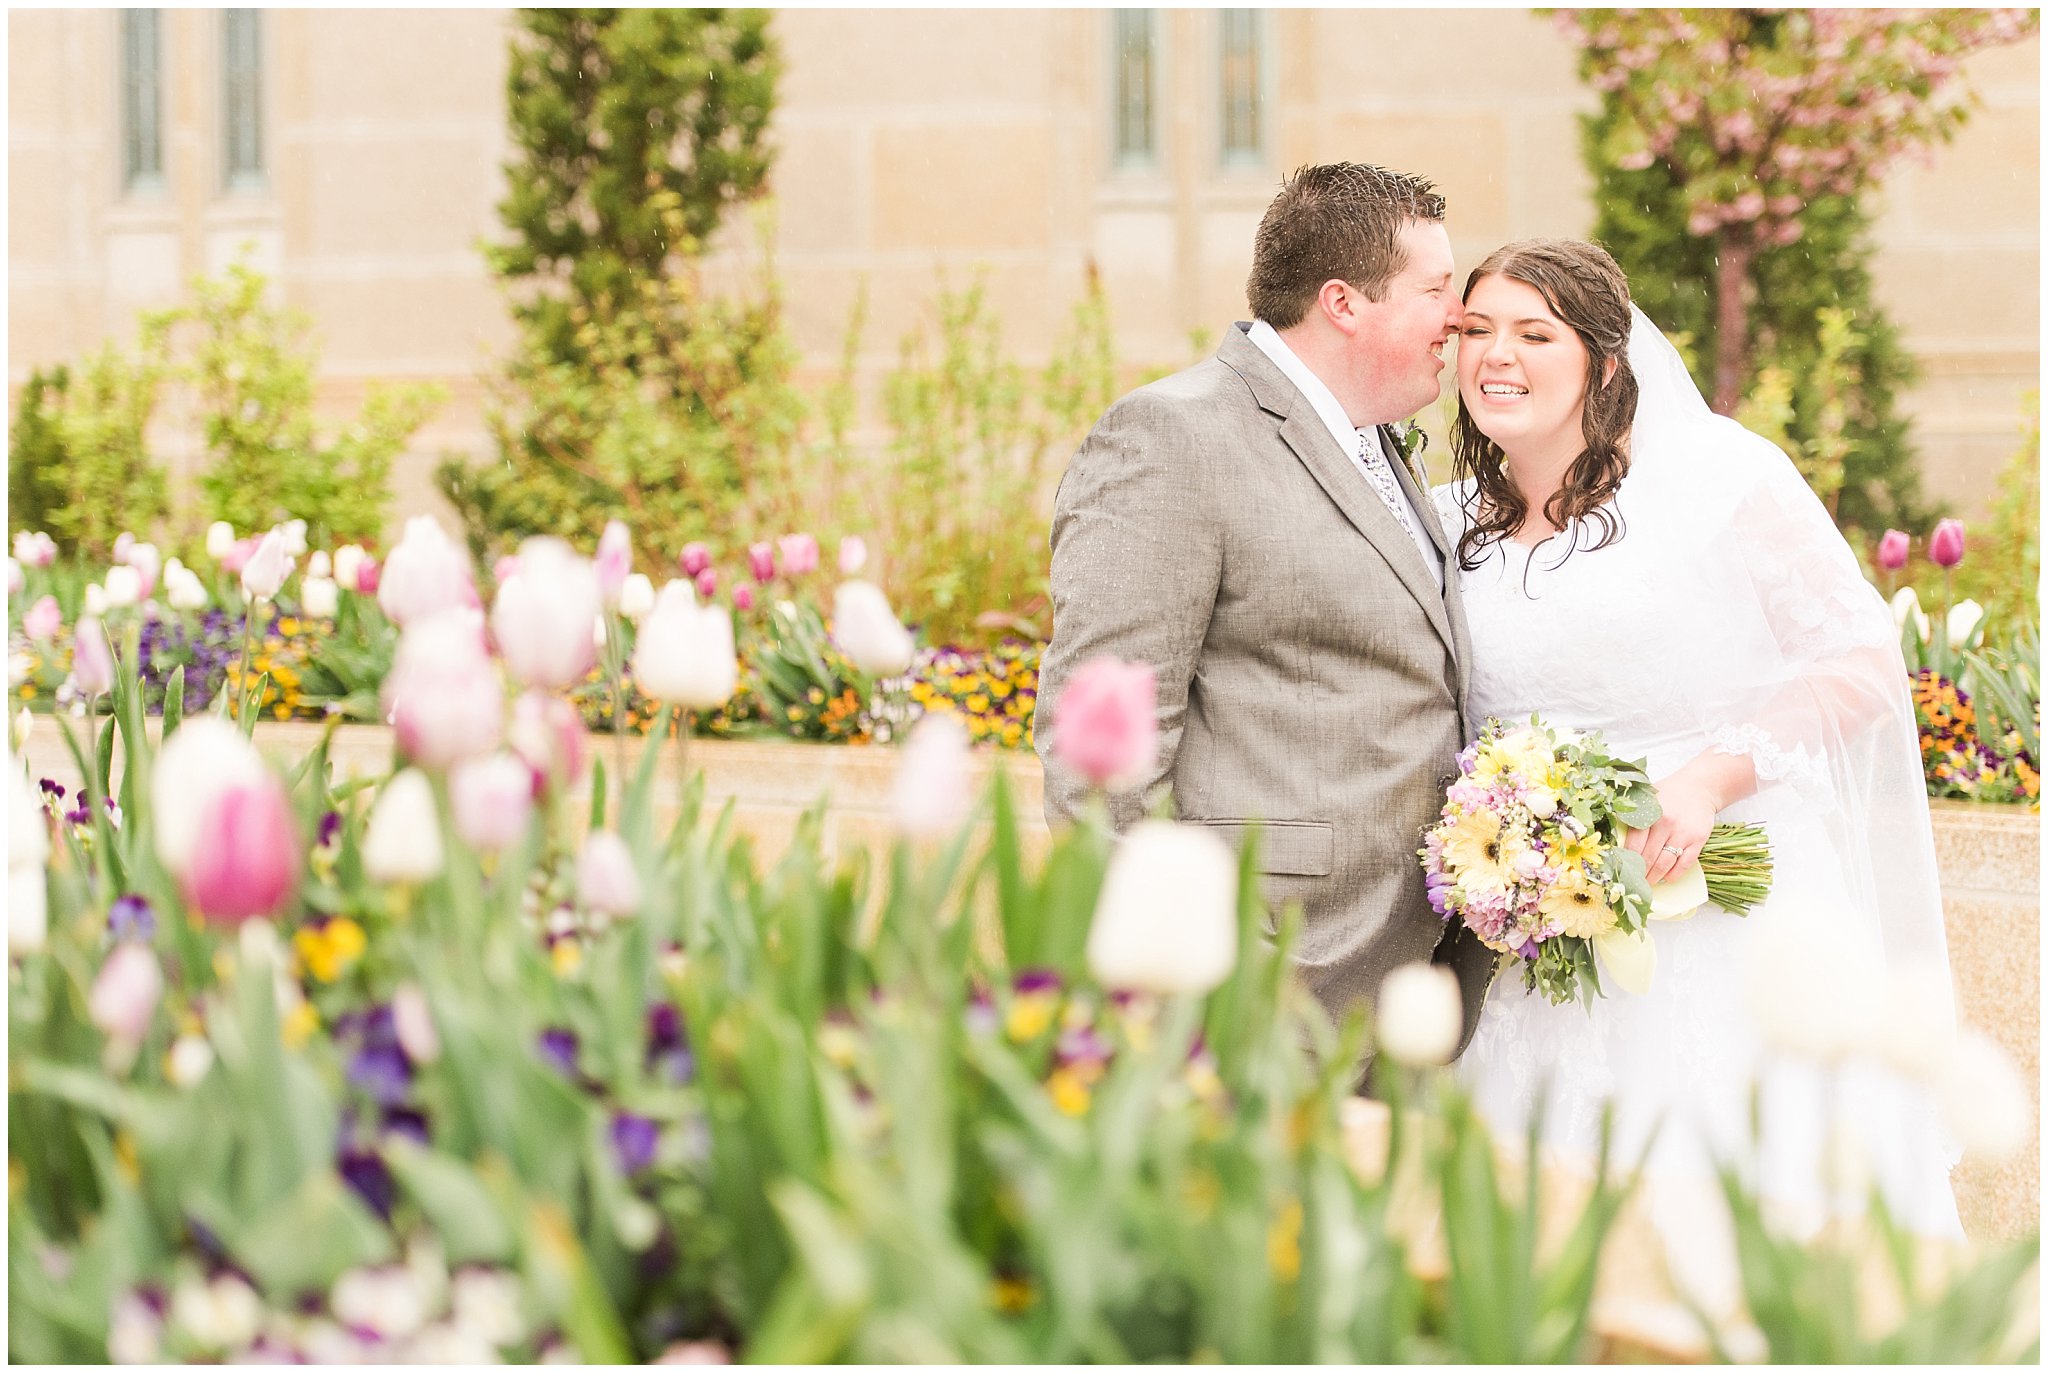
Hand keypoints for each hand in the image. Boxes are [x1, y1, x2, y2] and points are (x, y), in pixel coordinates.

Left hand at [1623, 770, 1720, 886]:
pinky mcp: (1698, 840)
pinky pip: (1684, 864)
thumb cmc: (1669, 795)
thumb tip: (1614, 837)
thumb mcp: (1647, 799)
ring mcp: (1683, 833)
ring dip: (1655, 877)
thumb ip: (1633, 816)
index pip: (1634, 844)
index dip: (1627, 861)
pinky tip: (1666, 878)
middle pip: (1648, 857)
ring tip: (1648, 883)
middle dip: (1640, 873)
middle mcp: (1666, 824)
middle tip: (1633, 882)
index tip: (1621, 870)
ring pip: (1665, 863)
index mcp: (1649, 814)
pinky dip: (1674, 874)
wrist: (1700, 787)